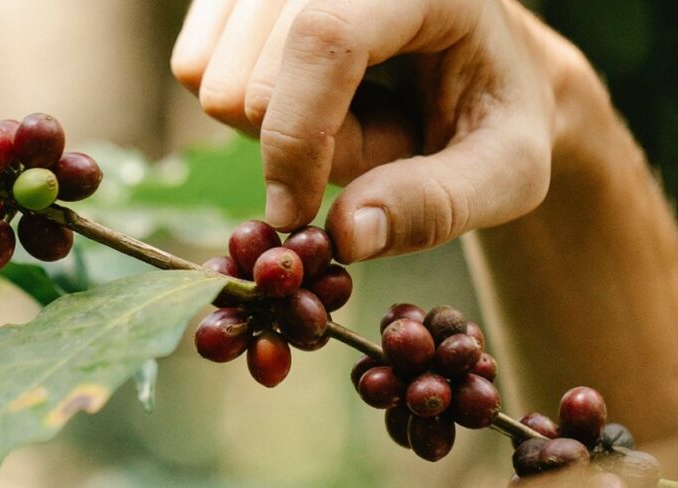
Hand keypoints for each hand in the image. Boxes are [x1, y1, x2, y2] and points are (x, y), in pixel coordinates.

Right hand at [171, 0, 580, 261]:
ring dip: (272, 127)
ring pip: (210, 77)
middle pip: (250, 76)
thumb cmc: (493, 117)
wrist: (477, 67)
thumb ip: (437, 206)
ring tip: (347, 113)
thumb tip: (345, 236)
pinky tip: (304, 95)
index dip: (299, 137)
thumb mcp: (507, 172)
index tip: (299, 213)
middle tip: (373, 140)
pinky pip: (194, 67)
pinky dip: (242, 107)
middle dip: (301, 144)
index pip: (324, 37)